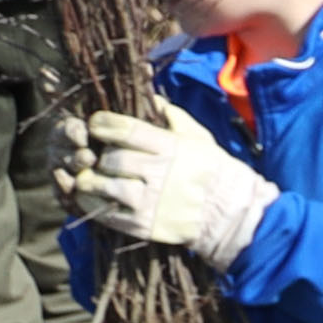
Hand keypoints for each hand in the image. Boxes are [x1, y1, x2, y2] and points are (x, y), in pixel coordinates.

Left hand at [64, 101, 279, 259]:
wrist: (232, 215)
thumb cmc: (214, 171)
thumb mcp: (200, 138)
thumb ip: (174, 117)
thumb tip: (152, 98)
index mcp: (170, 148)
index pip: (122, 129)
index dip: (101, 124)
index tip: (96, 126)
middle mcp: (157, 173)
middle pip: (109, 158)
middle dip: (100, 155)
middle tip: (100, 156)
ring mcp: (148, 201)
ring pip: (100, 184)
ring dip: (90, 179)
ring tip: (92, 177)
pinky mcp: (141, 225)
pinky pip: (103, 212)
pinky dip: (91, 202)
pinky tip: (94, 196)